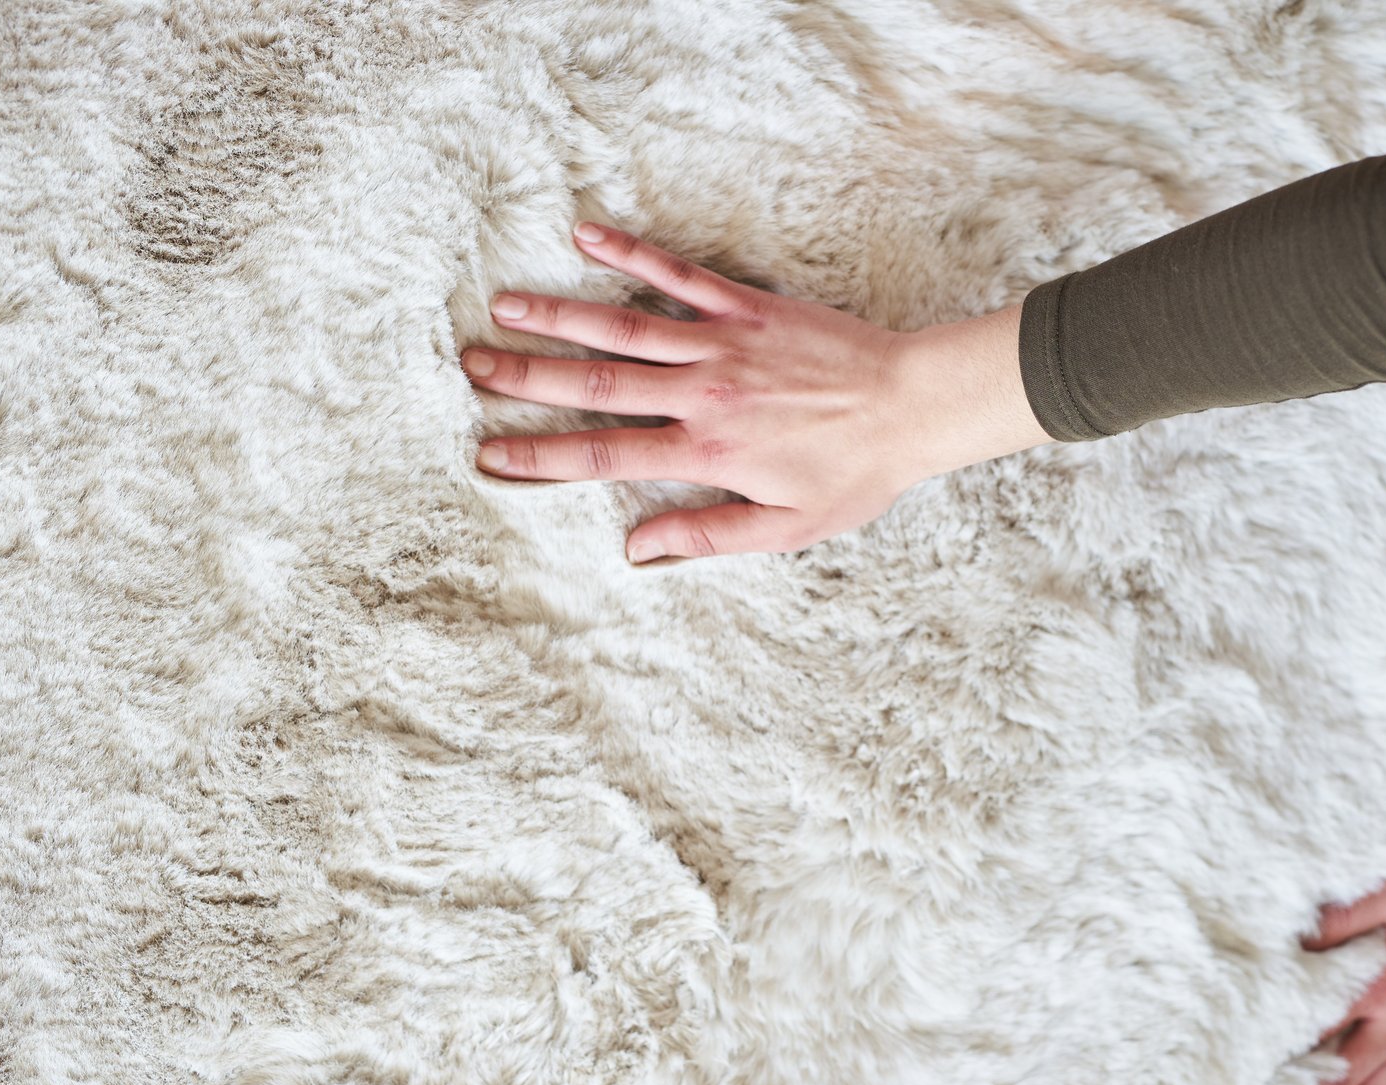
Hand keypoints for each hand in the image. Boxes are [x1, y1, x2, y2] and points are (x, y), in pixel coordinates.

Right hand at [462, 223, 1053, 563]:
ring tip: (503, 307)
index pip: (604, 455)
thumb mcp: (787, 528)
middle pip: (597, 384)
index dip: (540, 457)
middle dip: (527, 377)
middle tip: (470, 367)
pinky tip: (588, 233)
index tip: (489, 453)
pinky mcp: (749, 306)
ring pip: (624, 326)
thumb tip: (637, 550)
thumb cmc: (856, 473)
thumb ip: (707, 537)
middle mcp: (704, 394)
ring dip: (560, 316)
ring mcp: (723, 344)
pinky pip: (680, 275)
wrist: (915, 405)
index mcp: (706, 453)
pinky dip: (633, 253)